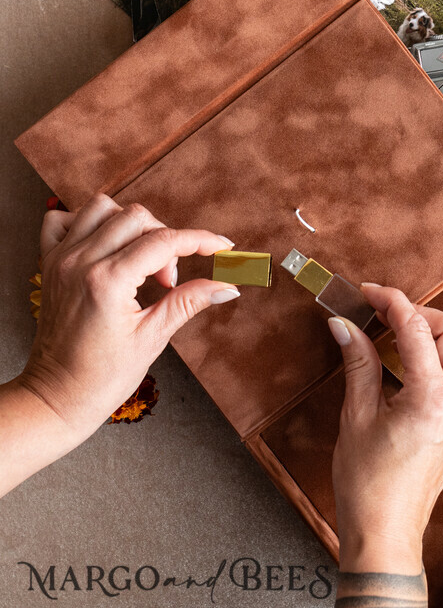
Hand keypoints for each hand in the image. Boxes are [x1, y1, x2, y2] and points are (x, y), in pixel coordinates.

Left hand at [17, 194, 238, 441]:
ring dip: (130, 225)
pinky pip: (62, 219)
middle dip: (165, 239)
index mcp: (108, 282)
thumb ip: (189, 302)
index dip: (200, 241)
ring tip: (139, 258)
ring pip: (102, 208)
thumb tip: (228, 286)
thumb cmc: (101, 378)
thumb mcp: (153, 338)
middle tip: (168, 280)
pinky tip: (105, 246)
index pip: (164, 241)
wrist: (55, 398)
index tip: (221, 246)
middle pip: (137, 217)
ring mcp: (60, 260)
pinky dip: (87, 223)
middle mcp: (80, 262)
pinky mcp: (49, 264)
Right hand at [327, 283, 442, 574]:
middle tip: (384, 316)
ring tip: (407, 337)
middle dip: (420, 314)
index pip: (416, 327)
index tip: (367, 293)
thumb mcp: (355, 416)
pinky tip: (435, 368)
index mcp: (430, 397)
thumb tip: (344, 323)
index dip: (390, 301)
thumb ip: (357, 362)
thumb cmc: (367, 484)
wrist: (386, 532)